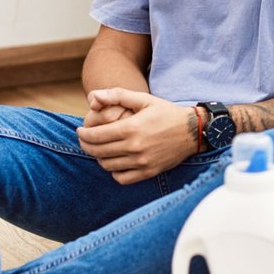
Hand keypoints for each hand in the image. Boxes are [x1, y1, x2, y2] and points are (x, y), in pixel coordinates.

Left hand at [76, 88, 200, 184]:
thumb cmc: (165, 112)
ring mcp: (142, 162)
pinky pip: (121, 178)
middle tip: (85, 140)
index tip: (80, 131)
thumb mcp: (143, 99)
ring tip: (99, 149)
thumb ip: (117, 95)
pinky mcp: (148, 172)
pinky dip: (113, 171)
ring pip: (107, 165)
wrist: (193, 131)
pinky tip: (115, 161)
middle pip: (98, 152)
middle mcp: (135, 147)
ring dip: (98, 158)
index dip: (83, 134)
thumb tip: (93, 96)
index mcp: (131, 128)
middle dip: (86, 145)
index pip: (96, 136)